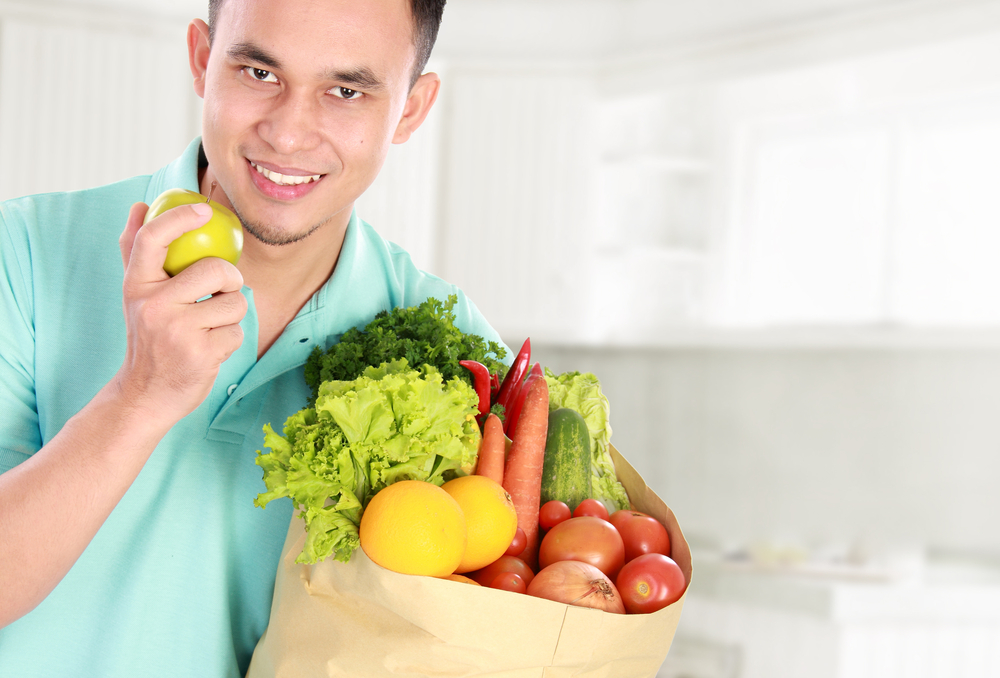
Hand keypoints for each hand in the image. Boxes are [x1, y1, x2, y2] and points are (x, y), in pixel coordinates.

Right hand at [115, 200, 247, 428]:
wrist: (145, 395)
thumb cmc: (147, 337)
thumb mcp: (135, 296)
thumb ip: (135, 251)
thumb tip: (140, 205)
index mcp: (136, 286)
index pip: (152, 239)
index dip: (179, 218)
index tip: (204, 210)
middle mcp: (154, 306)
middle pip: (217, 270)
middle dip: (231, 279)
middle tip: (225, 289)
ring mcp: (179, 332)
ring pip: (235, 303)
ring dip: (233, 315)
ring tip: (212, 326)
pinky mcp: (202, 355)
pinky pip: (237, 333)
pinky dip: (230, 341)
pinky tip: (210, 349)